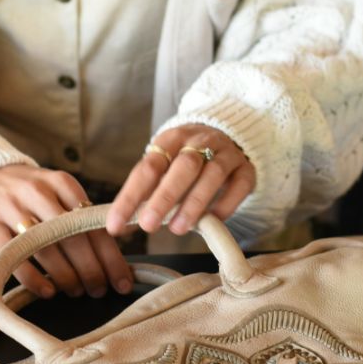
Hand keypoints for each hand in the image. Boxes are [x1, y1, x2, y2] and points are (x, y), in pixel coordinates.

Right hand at [0, 165, 132, 298]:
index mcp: (62, 184)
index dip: (111, 257)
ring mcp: (11, 207)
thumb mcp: (57, 194)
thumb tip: (113, 258)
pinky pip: (16, 257)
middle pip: (73, 237)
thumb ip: (81, 218)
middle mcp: (38, 193)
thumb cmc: (28, 195)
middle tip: (99, 290)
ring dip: (66, 276)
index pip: (93, 224)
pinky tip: (48, 291)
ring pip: (47, 248)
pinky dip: (35, 279)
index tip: (122, 281)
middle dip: (91, 270)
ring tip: (76, 291)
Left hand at [106, 125, 254, 236]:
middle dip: (164, 197)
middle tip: (148, 225)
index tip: (116, 225)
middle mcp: (200, 141)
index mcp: (171, 139)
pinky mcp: (246, 168)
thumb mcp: (163, 166)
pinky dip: (226, 203)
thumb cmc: (185, 159)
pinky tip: (213, 220)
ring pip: (213, 174)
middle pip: (183, 166)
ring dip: (194, 203)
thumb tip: (120, 224)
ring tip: (177, 229)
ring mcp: (226, 153)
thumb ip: (145, 191)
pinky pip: (239, 184)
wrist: (227, 134)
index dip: (131, 196)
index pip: (148, 167)